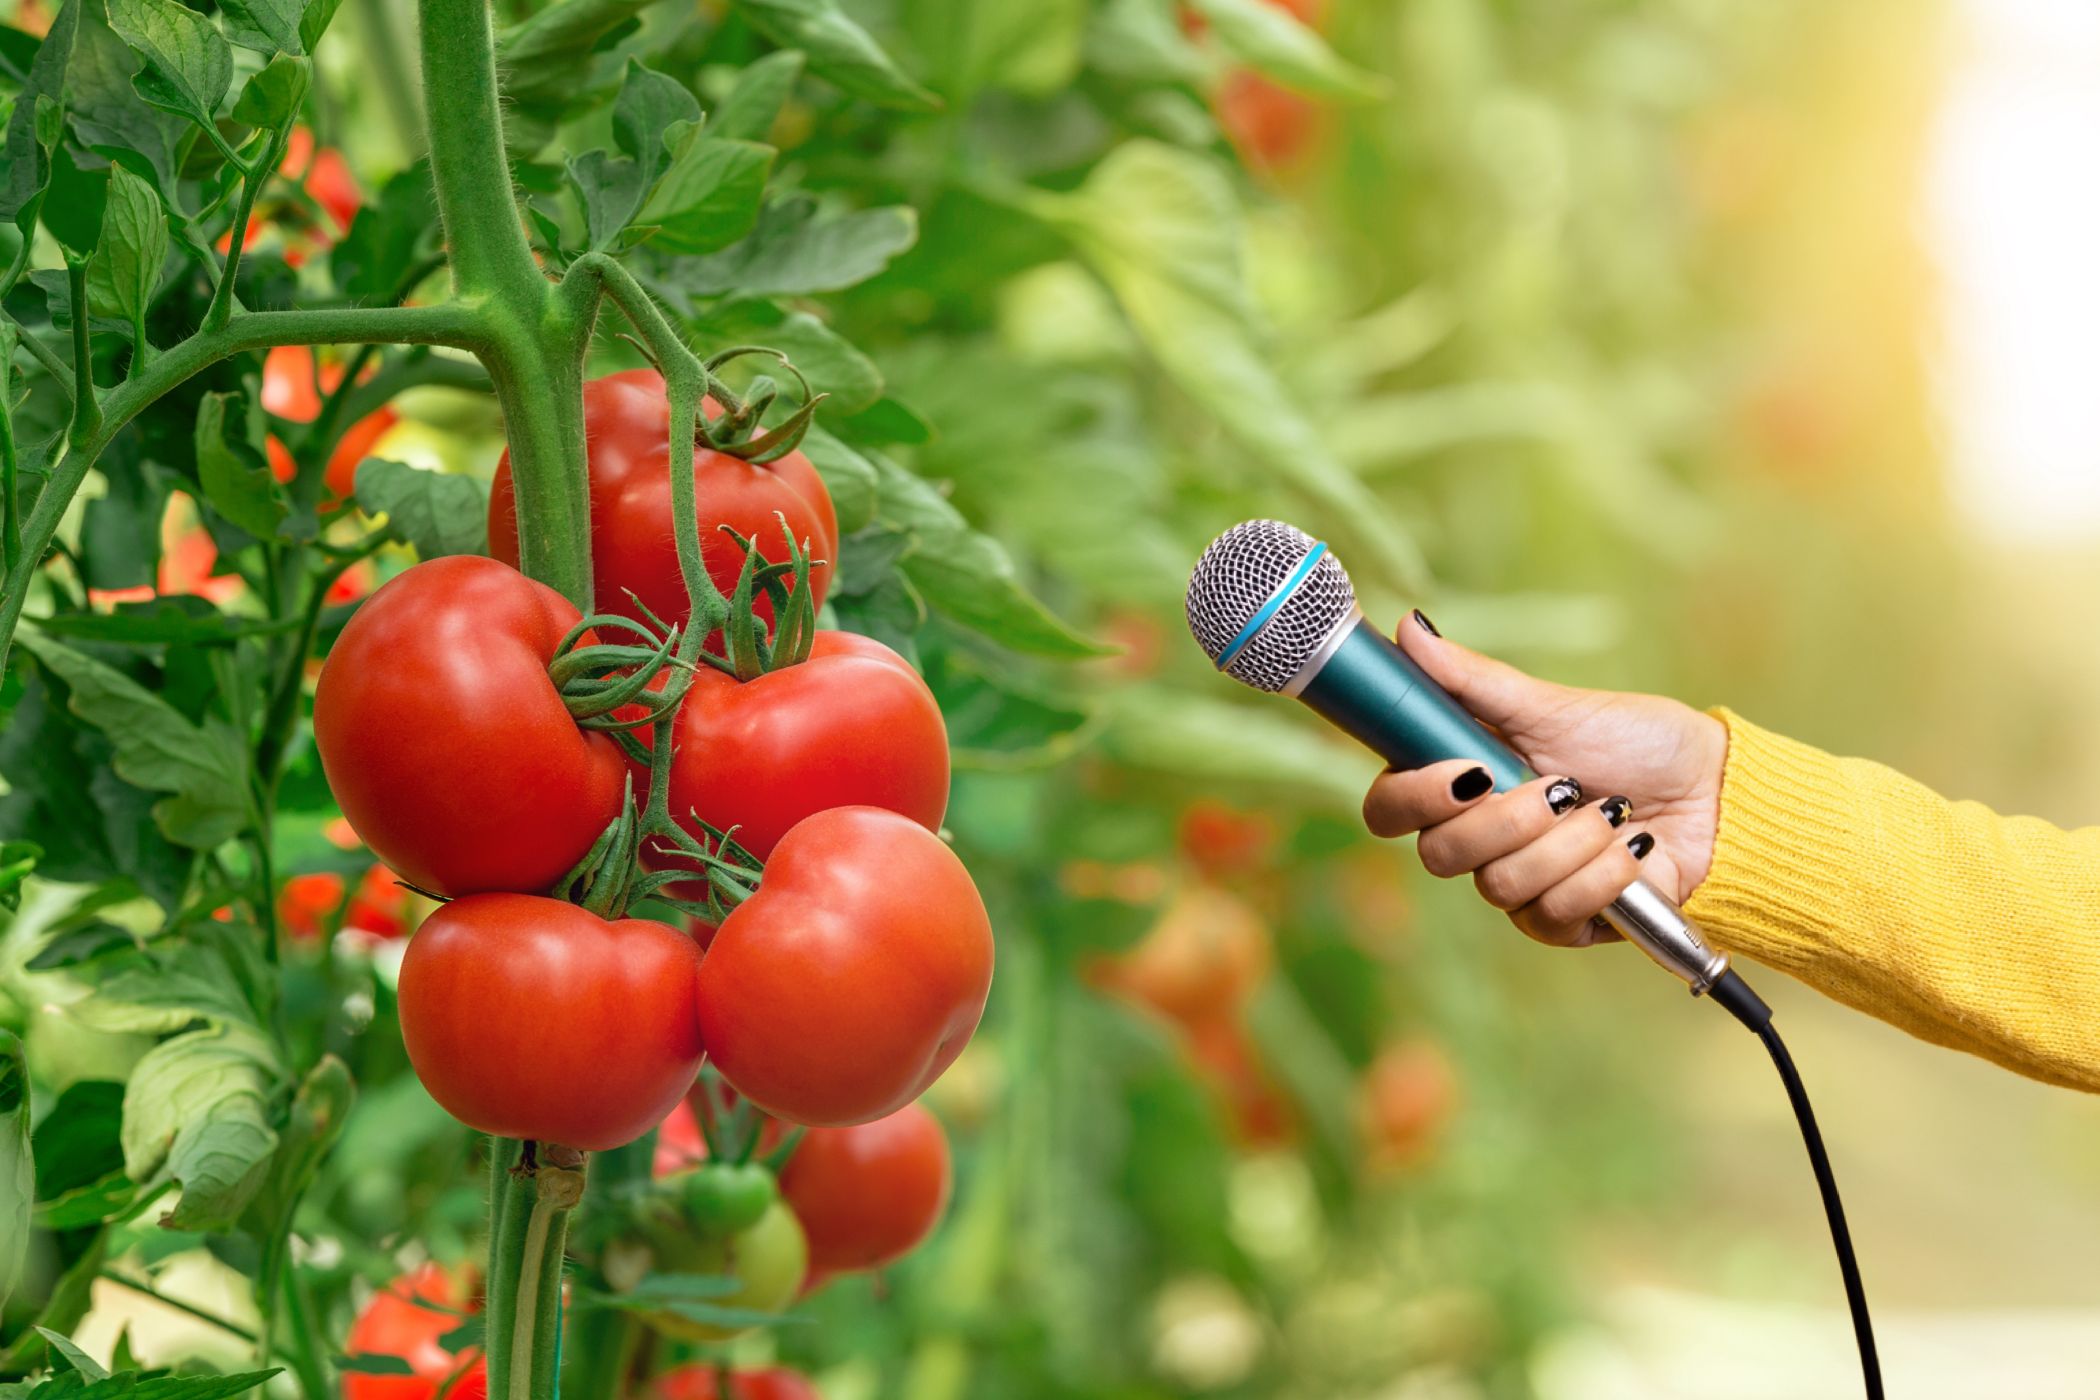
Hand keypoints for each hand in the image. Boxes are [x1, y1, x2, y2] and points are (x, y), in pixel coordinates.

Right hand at [1361, 612, 1726, 947]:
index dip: (1414, 797)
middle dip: (1509, 819)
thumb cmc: (1634, 742)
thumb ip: (1472, 680)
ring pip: (1500, 884)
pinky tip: (1633, 849)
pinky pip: (1550, 915)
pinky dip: (1600, 875)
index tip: (1470, 769)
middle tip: (1564, 786)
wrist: (1714, 794)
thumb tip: (1411, 627)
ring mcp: (1517, 884)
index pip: (1390, 809)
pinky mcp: (1561, 922)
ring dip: (1569, 843)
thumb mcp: (1552, 705)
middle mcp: (1478, 839)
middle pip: (1438, 854)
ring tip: (1612, 811)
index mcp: (1461, 784)